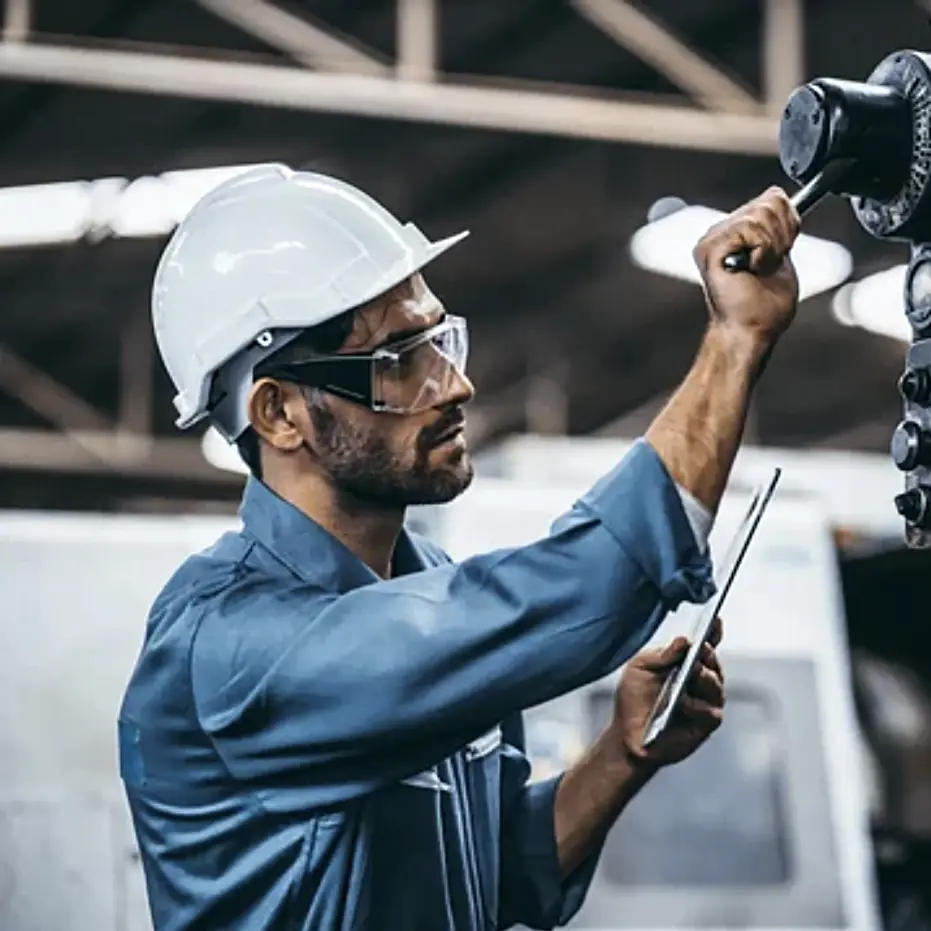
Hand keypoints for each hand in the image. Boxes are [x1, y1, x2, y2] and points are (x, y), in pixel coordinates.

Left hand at [612, 617, 725, 767]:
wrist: (627, 735)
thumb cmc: (634, 698)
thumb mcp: (639, 668)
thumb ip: (661, 655)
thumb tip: (684, 640)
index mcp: (686, 661)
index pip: (704, 644)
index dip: (713, 632)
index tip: (716, 619)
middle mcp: (701, 679)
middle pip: (713, 662)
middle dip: (708, 654)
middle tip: (700, 648)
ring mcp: (706, 701)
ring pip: (715, 684)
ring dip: (704, 676)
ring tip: (693, 669)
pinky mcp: (706, 723)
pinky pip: (709, 710)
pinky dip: (695, 705)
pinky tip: (681, 701)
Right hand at [693, 187, 800, 347]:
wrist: (751, 332)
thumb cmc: (764, 306)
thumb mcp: (779, 253)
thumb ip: (776, 224)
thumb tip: (776, 194)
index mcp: (733, 231)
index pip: (773, 198)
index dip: (788, 225)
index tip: (779, 254)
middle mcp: (718, 232)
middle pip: (770, 202)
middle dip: (782, 236)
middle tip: (767, 265)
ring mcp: (712, 239)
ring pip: (762, 214)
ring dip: (771, 247)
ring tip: (758, 269)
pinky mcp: (710, 249)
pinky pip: (750, 228)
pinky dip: (762, 251)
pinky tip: (751, 270)